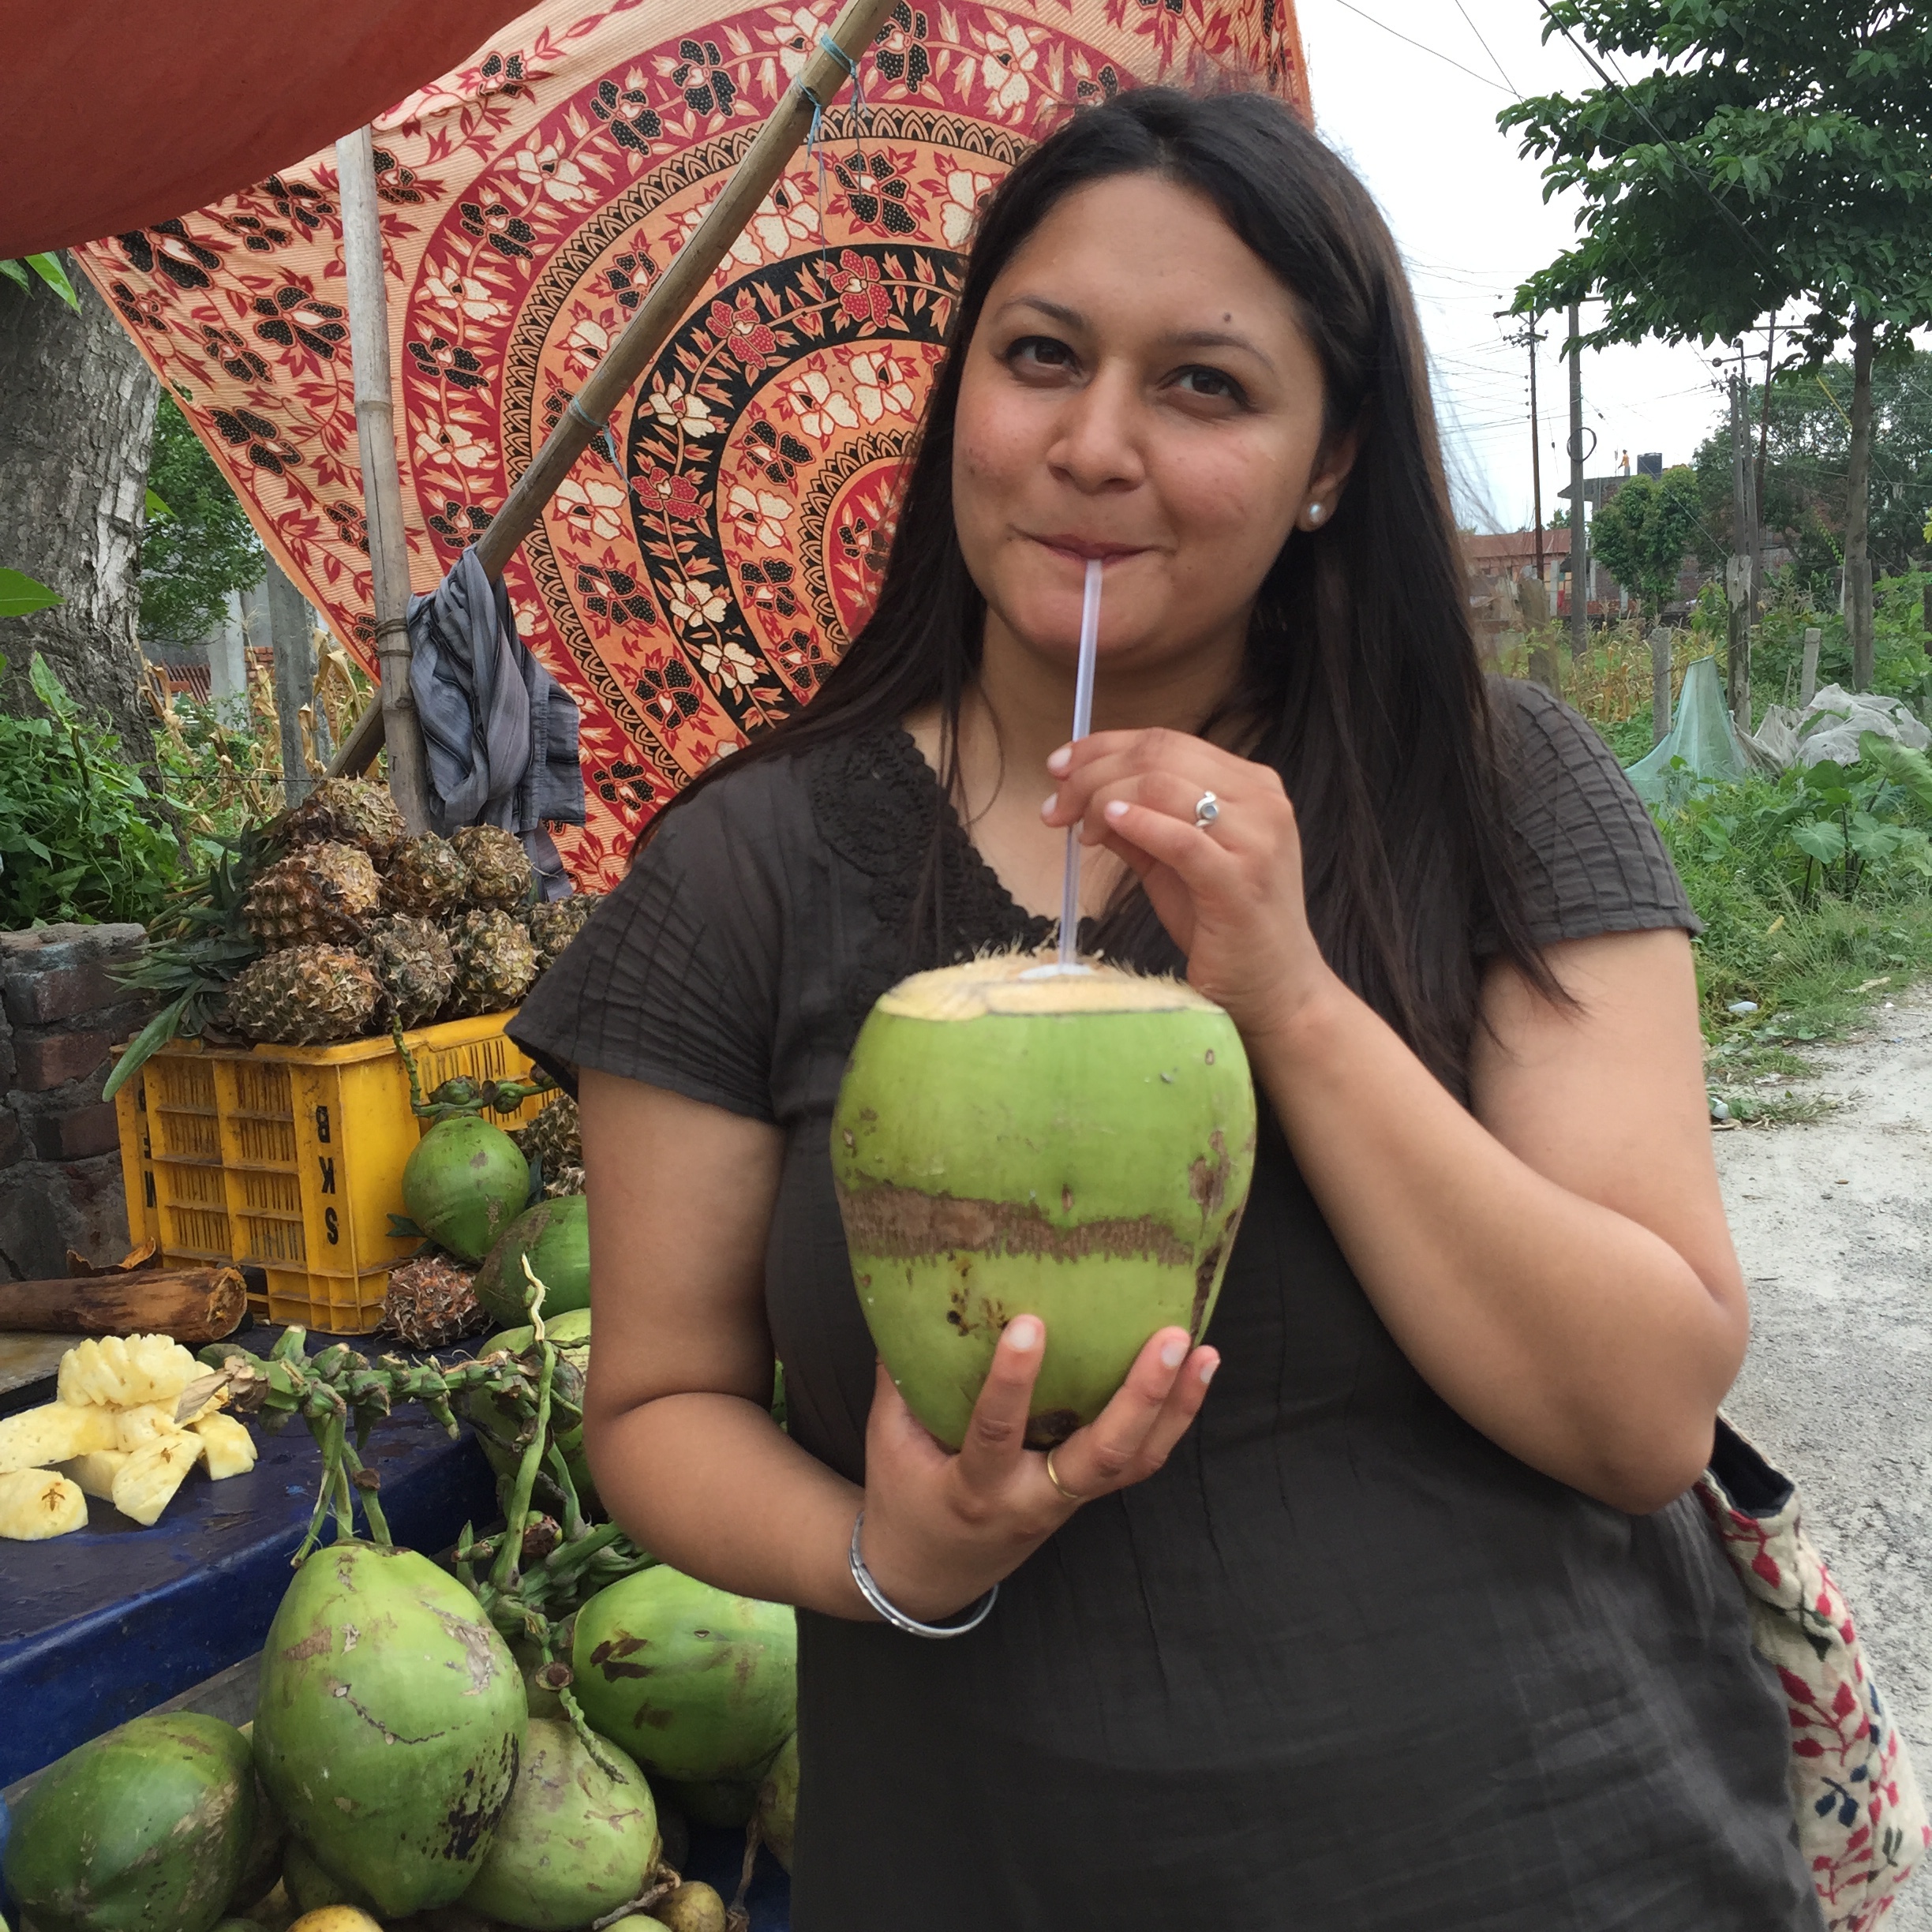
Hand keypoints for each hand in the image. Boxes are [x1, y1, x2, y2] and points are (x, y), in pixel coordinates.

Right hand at [856, 1315, 1218, 1622]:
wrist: (927, 1574)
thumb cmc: (904, 1497)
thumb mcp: (889, 1441)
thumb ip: (900, 1377)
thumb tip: (912, 1295)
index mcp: (976, 1488)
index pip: (996, 1434)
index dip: (1012, 1382)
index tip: (1029, 1324)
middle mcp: (1035, 1500)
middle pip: (1104, 1458)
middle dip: (1141, 1397)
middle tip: (1169, 1339)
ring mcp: (1069, 1502)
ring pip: (1136, 1464)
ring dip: (1175, 1409)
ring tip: (1204, 1352)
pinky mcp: (1086, 1496)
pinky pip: (1138, 1462)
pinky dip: (1170, 1421)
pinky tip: (1195, 1375)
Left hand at [1042, 727, 1334, 1041]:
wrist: (1276, 988)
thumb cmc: (1223, 926)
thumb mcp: (1171, 864)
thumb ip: (1135, 825)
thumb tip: (1082, 796)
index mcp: (1250, 785)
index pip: (1167, 742)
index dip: (1104, 747)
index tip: (1059, 767)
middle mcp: (1261, 801)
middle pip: (1160, 757)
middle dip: (1093, 773)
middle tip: (1057, 804)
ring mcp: (1257, 839)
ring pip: (1165, 787)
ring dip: (1104, 799)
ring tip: (1080, 829)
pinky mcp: (1240, 881)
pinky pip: (1181, 839)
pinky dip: (1138, 824)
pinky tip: (1108, 825)